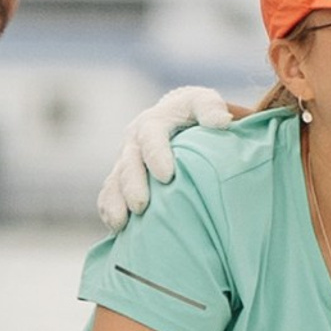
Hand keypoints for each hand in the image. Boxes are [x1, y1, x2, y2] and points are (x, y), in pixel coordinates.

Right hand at [95, 85, 233, 230]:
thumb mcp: (203, 103)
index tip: (166, 176)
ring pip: (114, 181)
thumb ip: (211, 108)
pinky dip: (109, 209)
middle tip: (141, 206)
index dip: (156, 155)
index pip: (151, 136)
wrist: (176, 119)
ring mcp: (125, 161)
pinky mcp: (120, 178)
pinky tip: (117, 227)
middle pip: (129, 163)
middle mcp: (134, 141)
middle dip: (133, 185)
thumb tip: (221, 122)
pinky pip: (108, 194)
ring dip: (116, 202)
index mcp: (153, 122)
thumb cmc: (195, 113)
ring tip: (122, 222)